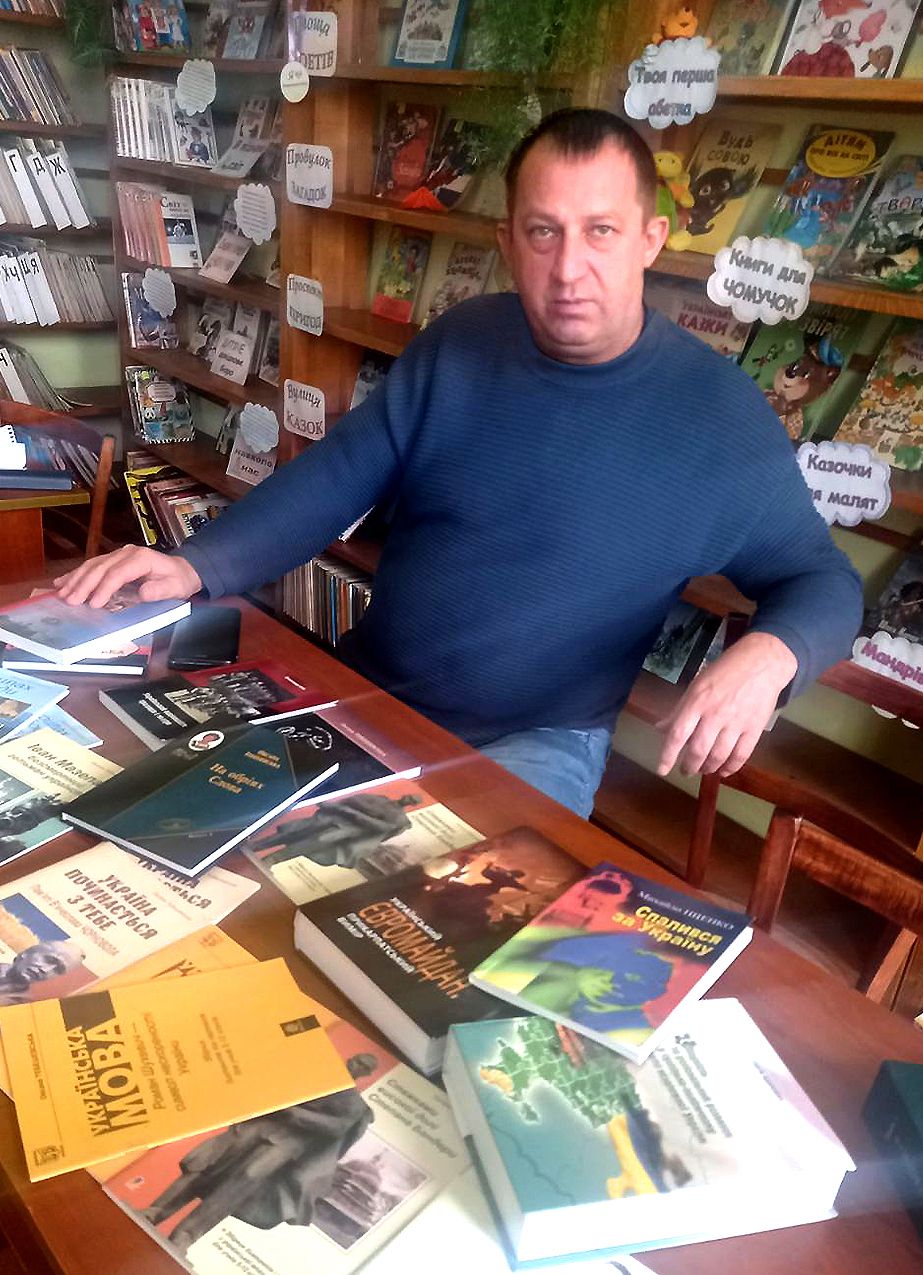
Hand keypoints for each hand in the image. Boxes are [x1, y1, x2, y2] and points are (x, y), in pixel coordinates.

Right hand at [54, 546, 202, 607]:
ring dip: (75, 580)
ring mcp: (118, 555)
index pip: (118, 573)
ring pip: (92, 565)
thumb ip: (160, 590)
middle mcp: (126, 553)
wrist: (182, 569)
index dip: (104, 588)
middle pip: (100, 568)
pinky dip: (75, 574)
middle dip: (83, 585)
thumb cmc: (177, 580)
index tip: (94, 604)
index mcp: (141, 558)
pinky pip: (91, 566)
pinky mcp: (112, 560)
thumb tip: (144, 593)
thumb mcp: (176, 587)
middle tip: (70, 601)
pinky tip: (61, 582)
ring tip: (62, 594)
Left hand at [656, 632, 796, 778]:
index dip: (667, 755)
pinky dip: (731, 767)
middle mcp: (715, 714)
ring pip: (719, 756)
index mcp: (697, 701)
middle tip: (686, 771)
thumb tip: (660, 728)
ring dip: (708, 768)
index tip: (662, 770)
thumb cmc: (724, 671)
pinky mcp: (755, 728)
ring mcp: (736, 722)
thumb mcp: (697, 685)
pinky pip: (741, 755)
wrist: (762, 662)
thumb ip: (679, 709)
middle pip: (698, 750)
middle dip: (689, 766)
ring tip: (703, 770)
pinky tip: (724, 771)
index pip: (677, 734)